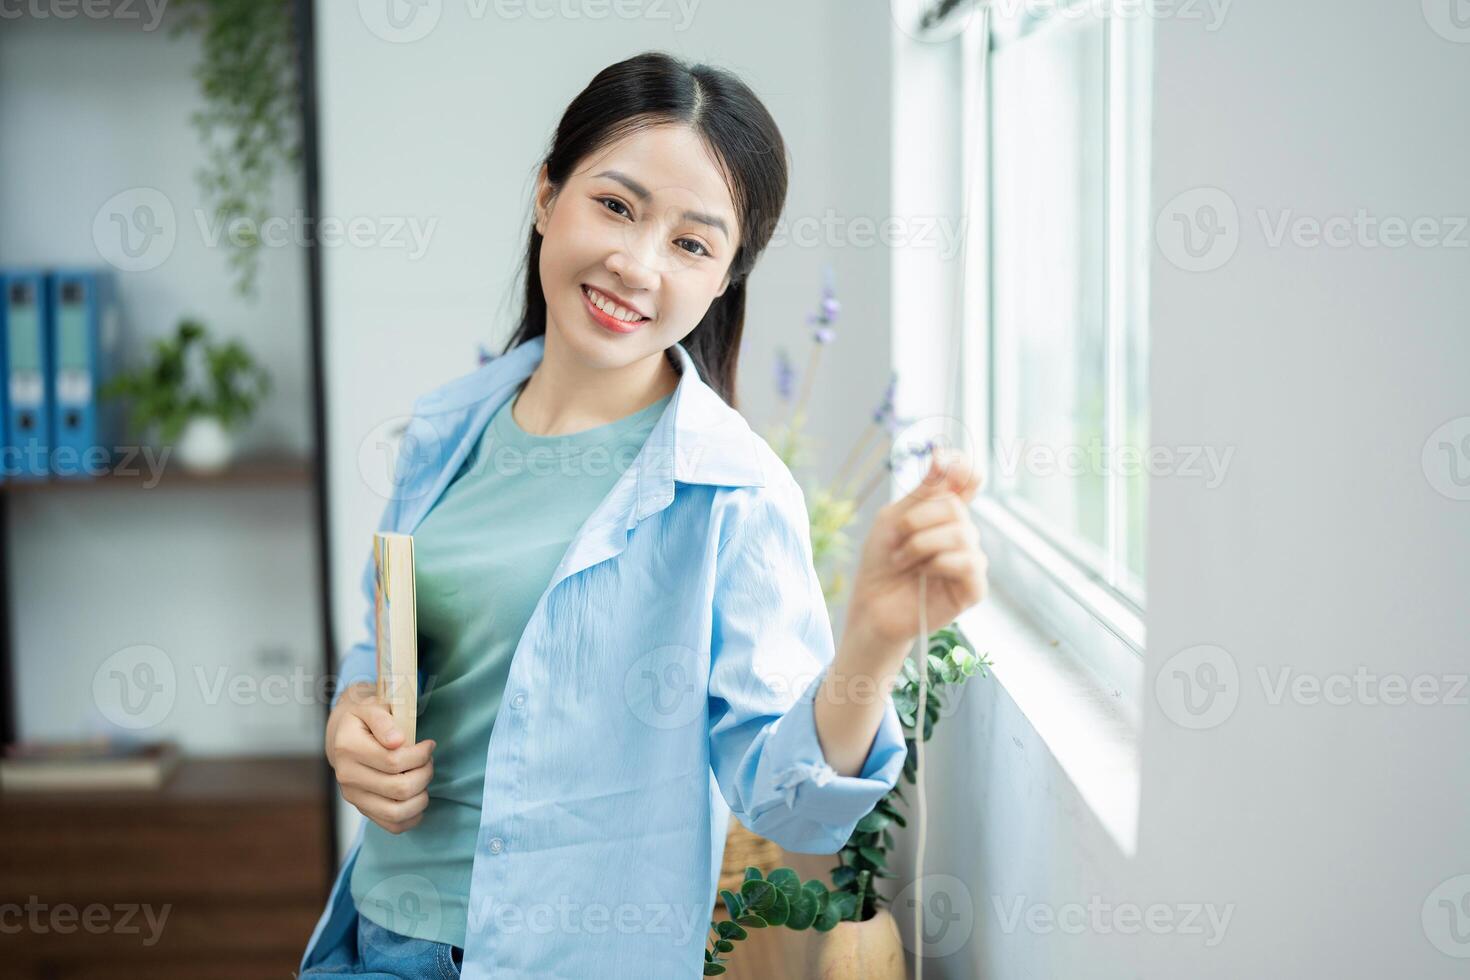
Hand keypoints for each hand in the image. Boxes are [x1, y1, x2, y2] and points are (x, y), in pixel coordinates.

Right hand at [325, 682, 435, 834]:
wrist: (343, 736)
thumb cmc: (363, 719)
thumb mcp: (371, 706)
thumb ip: (384, 721)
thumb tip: (398, 741)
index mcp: (348, 748)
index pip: (393, 762)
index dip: (420, 755)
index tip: (428, 745)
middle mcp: (347, 776)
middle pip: (399, 788)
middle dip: (425, 774)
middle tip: (429, 761)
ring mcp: (353, 796)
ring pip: (397, 812)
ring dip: (421, 797)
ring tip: (423, 779)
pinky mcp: (362, 809)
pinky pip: (392, 825)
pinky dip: (412, 817)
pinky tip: (419, 798)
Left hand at [844, 448, 987, 664]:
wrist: (872, 605)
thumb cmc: (881, 563)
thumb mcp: (894, 518)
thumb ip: (923, 491)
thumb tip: (942, 454)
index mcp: (944, 513)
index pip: (969, 479)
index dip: (962, 465)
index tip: (940, 459)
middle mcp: (962, 533)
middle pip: (955, 506)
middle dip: (918, 520)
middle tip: (897, 540)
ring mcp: (970, 560)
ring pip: (961, 533)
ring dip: (921, 544)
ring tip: (903, 561)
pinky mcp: (974, 587)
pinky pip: (969, 562)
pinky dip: (939, 564)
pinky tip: (925, 575)